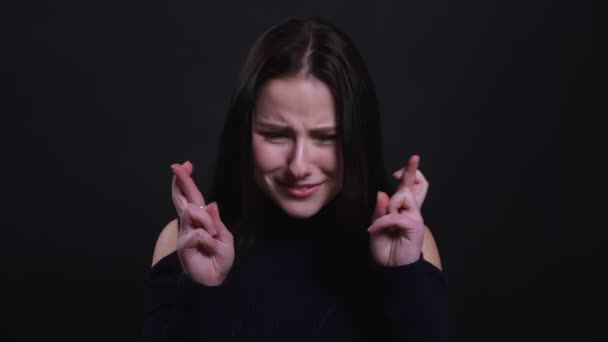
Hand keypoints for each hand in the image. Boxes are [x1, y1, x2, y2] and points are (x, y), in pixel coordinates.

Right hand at [171, 162, 234, 285]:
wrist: (215, 278)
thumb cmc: (220, 259)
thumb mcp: (224, 238)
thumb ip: (216, 221)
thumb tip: (211, 204)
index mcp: (201, 220)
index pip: (192, 197)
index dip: (187, 181)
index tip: (185, 165)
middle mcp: (190, 223)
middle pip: (183, 198)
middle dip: (181, 181)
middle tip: (177, 166)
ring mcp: (185, 233)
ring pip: (193, 212)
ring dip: (207, 221)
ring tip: (213, 234)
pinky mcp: (184, 244)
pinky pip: (198, 233)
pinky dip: (207, 237)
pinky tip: (208, 245)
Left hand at [368, 155, 424, 266]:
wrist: (392, 269)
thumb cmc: (386, 250)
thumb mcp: (377, 227)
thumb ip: (380, 211)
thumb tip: (382, 193)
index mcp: (402, 211)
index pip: (409, 188)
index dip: (408, 174)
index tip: (401, 169)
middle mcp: (411, 211)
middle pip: (418, 185)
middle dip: (412, 170)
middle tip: (414, 159)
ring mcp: (415, 217)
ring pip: (403, 196)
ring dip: (389, 206)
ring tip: (384, 222)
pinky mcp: (415, 225)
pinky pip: (396, 215)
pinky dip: (384, 221)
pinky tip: (378, 230)